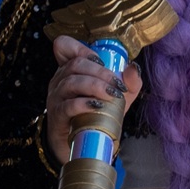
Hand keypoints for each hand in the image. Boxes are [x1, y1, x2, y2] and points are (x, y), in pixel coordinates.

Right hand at [45, 34, 141, 163]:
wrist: (84, 142)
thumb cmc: (99, 114)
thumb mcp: (118, 96)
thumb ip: (129, 82)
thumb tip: (133, 68)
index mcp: (71, 70)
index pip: (63, 46)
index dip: (80, 48)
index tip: (101, 60)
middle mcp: (60, 80)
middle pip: (75, 64)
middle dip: (100, 72)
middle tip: (117, 84)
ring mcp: (56, 98)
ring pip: (71, 83)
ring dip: (95, 86)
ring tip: (112, 95)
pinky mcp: (57, 116)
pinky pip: (67, 105)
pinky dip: (84, 104)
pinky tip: (98, 106)